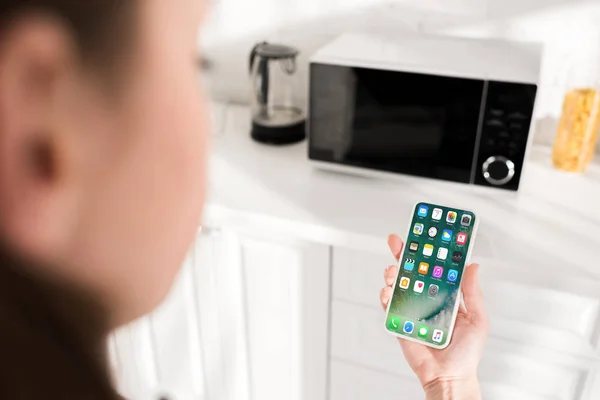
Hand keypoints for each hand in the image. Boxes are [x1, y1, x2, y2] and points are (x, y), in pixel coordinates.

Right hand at [380, 234, 488, 399]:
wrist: (449, 377)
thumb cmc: (466, 353)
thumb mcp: (478, 318)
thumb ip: (472, 292)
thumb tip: (472, 266)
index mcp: (445, 295)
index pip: (434, 268)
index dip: (428, 251)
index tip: (424, 235)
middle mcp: (427, 299)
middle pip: (412, 271)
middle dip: (403, 254)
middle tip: (398, 241)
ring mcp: (411, 309)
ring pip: (397, 284)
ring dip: (393, 274)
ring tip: (393, 271)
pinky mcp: (399, 321)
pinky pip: (389, 305)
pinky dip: (385, 295)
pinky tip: (388, 291)